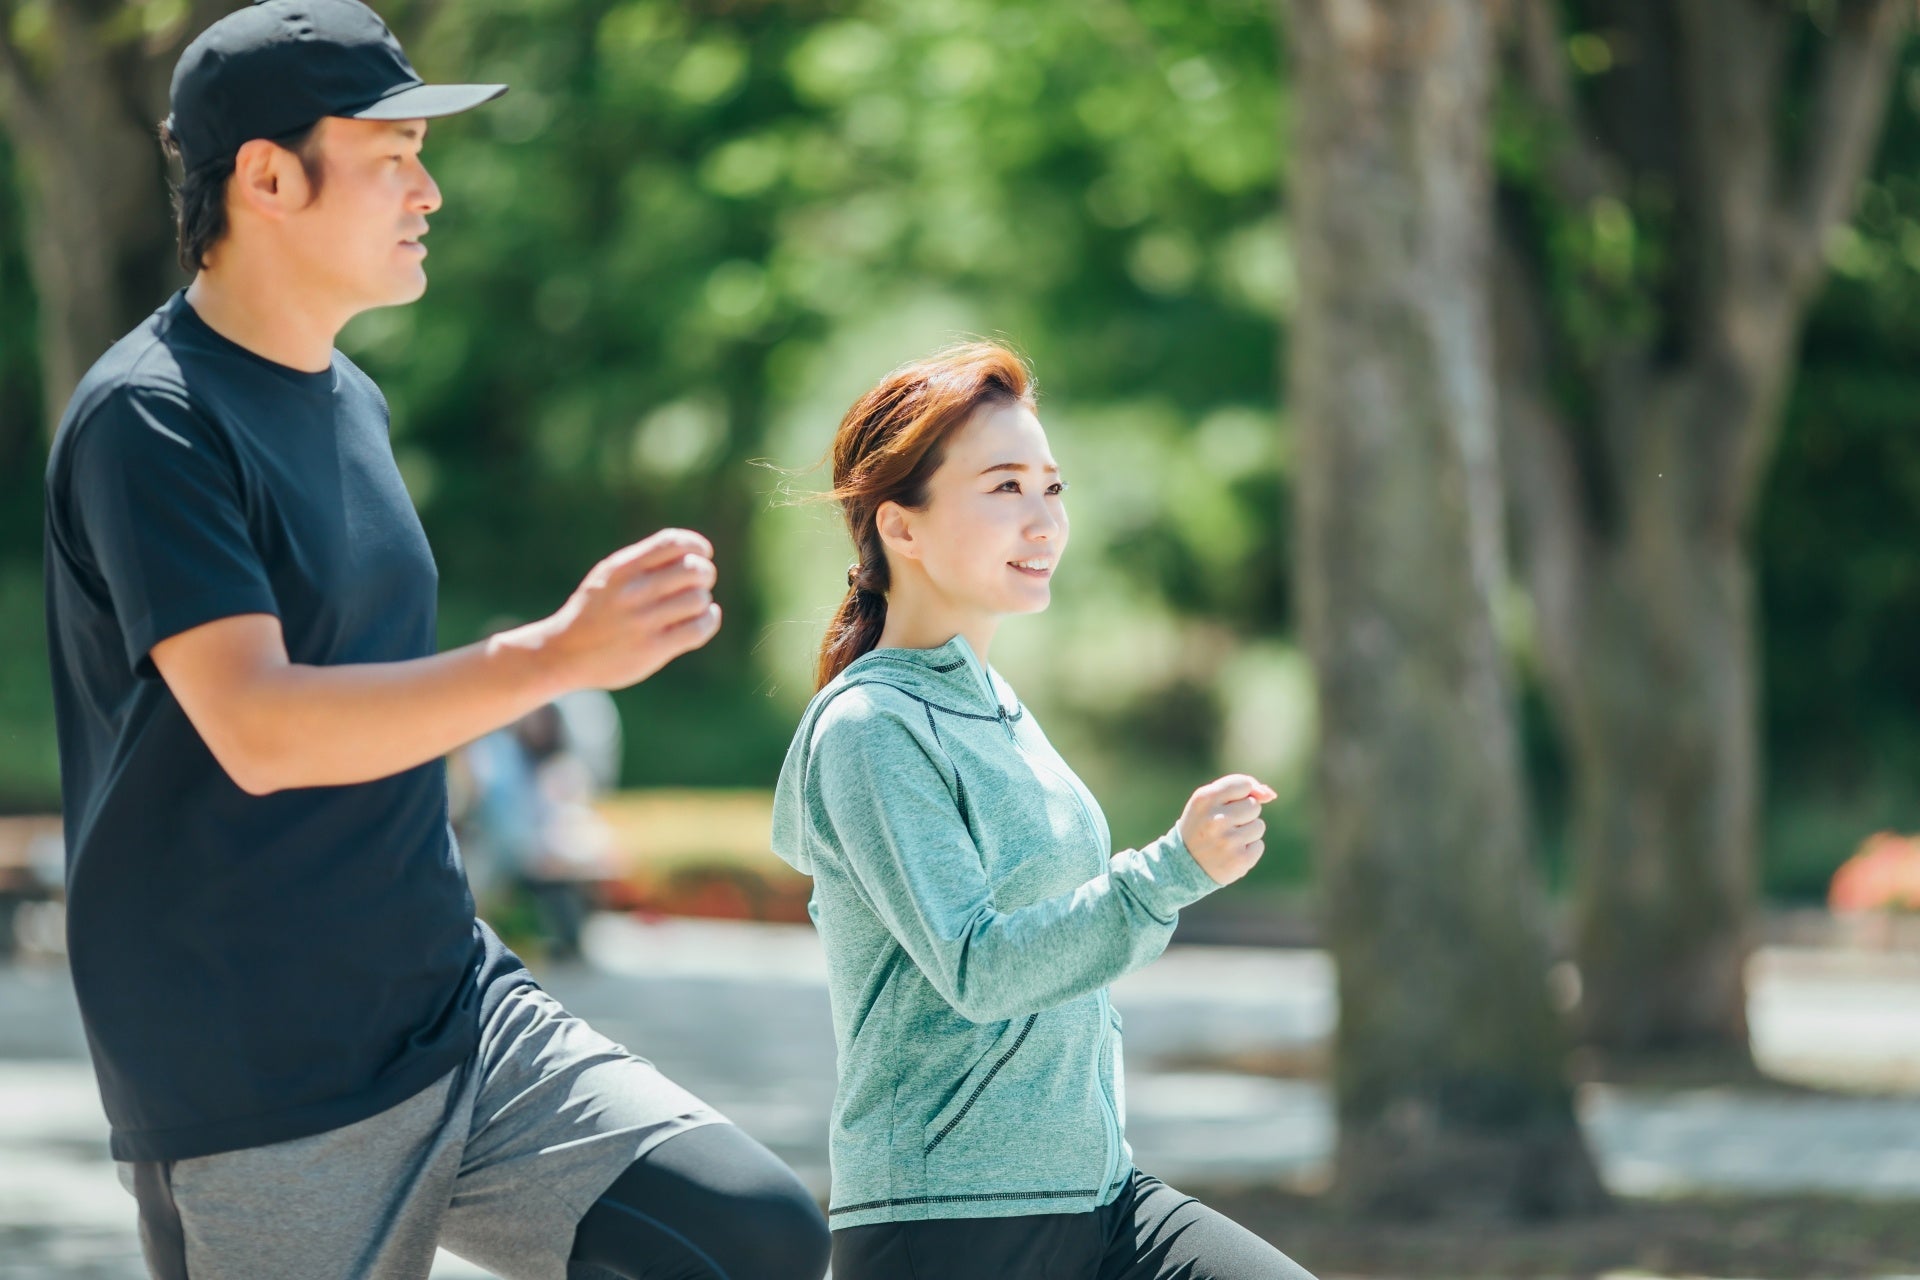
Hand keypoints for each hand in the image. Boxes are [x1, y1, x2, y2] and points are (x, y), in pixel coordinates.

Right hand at [533, 528, 722, 691]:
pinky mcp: (652, 649)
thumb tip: (692, 553)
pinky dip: (709, 620)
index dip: (697, 546)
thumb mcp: (608, 577)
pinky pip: (697, 629)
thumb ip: (642, 563)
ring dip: (703, 600)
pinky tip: (704, 618)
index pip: (672, 543)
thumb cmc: (594, 612)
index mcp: (622, 568)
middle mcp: (632, 592)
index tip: (702, 555)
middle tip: (700, 583)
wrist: (564, 653)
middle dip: (705, 574)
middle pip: (693, 570)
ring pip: (698, 599)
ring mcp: (642, 621)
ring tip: (695, 606)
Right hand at [1177, 774, 1277, 885]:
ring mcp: (1228, 841)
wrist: (1183, 865)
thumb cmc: (1202, 825)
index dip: (1242, 794)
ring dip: (1247, 833)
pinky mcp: (1239, 860)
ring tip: (1227, 840)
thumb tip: (1270, 795)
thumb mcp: (1209, 801)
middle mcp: (1216, 819)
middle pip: (1254, 806)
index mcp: (1205, 799)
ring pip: (1259, 826)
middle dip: (1245, 815)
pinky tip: (1230, 853)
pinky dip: (1248, 850)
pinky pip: (1259, 846)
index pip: (1244, 784)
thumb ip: (1238, 788)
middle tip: (1224, 826)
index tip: (1230, 804)